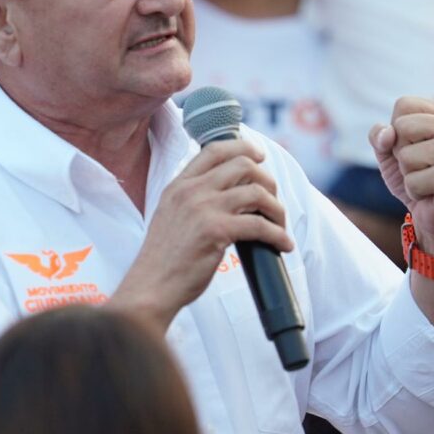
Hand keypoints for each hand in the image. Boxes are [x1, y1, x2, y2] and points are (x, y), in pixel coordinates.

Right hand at [115, 138, 291, 326]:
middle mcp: (190, 190)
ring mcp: (203, 208)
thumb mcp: (171, 216)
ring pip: (256, 192)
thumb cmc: (163, 260)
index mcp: (178, 185)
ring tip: (279, 225)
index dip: (243, 147)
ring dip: (276, 208)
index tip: (260, 157)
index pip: (215, 149)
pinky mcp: (216, 230)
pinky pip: (260, 225)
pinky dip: (277, 234)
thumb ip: (193, 200)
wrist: (151, 286)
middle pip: (243, 164)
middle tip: (273, 200)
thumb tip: (231, 194)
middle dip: (267, 180)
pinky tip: (282, 244)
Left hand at [370, 97, 433, 256]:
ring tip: (427, 178)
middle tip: (421, 166)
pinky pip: (414, 182)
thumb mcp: (389, 153)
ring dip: (409, 174)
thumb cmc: (416, 177)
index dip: (396, 130)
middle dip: (401, 153)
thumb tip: (387, 134)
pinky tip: (431, 192)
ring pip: (406, 156)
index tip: (414, 146)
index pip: (403, 105)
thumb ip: (379, 136)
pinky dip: (415, 191)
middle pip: (402, 127)